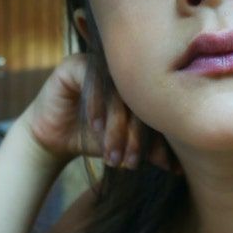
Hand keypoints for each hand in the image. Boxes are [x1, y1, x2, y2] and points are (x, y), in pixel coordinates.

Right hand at [23, 53, 174, 171]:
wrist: (54, 140)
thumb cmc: (93, 141)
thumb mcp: (125, 147)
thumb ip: (149, 150)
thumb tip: (179, 167)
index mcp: (140, 86)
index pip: (157, 108)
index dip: (160, 138)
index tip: (163, 165)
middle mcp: (121, 71)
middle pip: (139, 99)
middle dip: (137, 136)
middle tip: (132, 162)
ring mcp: (98, 64)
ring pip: (117, 92)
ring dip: (116, 126)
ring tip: (113, 154)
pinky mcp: (74, 64)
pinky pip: (91, 80)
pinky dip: (96, 105)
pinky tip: (95, 127)